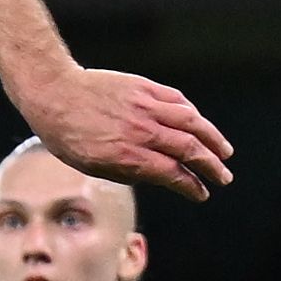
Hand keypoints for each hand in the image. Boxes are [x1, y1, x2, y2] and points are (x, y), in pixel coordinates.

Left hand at [14, 65, 231, 199]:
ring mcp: (145, 106)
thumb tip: (161, 176)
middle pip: (189, 150)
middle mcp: (142, 131)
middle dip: (211, 166)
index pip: (172, 174)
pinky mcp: (144, 87)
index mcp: (128, 156)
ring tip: (225, 152)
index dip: (191, 186)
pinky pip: (177, 101)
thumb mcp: (94, 166)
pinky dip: (193, 114)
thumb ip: (130, 172)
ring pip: (191, 122)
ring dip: (213, 138)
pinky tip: (199, 124)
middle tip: (223, 178)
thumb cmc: (68, 136)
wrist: (55, 93)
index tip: (201, 194)